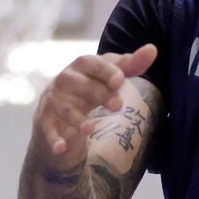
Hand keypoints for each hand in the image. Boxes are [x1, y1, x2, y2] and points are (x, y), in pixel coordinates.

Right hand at [33, 43, 156, 166]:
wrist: (59, 114)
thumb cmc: (89, 89)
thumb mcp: (109, 77)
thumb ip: (129, 65)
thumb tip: (153, 49)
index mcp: (80, 66)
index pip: (91, 63)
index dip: (105, 70)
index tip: (120, 80)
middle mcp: (64, 80)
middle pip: (78, 84)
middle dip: (98, 94)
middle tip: (118, 106)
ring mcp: (52, 101)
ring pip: (63, 107)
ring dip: (76, 118)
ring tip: (91, 129)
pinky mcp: (45, 121)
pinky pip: (47, 129)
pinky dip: (53, 139)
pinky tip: (61, 148)